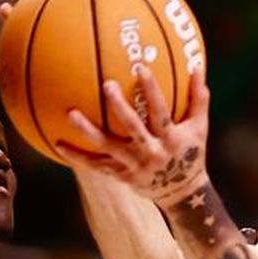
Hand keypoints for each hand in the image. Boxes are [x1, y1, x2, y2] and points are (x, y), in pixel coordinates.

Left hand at [59, 65, 209, 204]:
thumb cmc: (191, 153)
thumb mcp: (199, 128)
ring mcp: (134, 166)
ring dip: (89, 131)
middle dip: (120, 107)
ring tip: (70, 113)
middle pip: (133, 127)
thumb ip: (198, 98)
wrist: (181, 193)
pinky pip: (96, 166)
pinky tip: (58, 143)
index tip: (141, 68)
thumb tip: (198, 65)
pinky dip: (77, 156)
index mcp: (171, 139)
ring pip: (108, 147)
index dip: (152, 91)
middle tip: (106, 84)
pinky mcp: (121, 176)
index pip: (160, 112)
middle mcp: (151, 153)